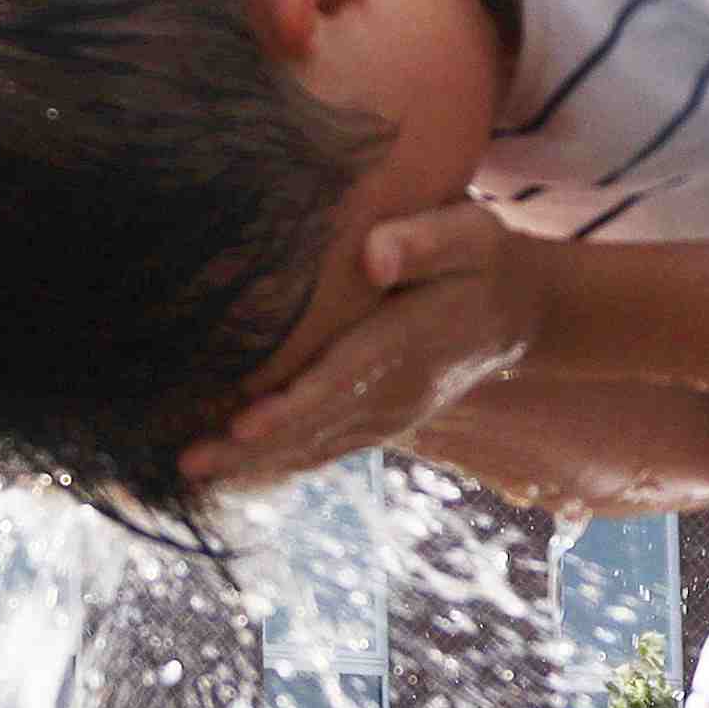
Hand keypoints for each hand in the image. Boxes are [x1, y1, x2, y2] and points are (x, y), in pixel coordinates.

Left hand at [181, 200, 543, 491]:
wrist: (521, 313)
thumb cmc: (482, 261)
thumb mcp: (467, 235)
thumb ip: (423, 241)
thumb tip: (375, 255)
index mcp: (405, 347)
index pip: (340, 382)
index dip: (291, 408)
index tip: (244, 425)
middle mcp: (391, 395)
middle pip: (313, 429)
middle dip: (249, 450)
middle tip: (187, 463)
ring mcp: (384, 417)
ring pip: (312, 447)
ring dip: (253, 464)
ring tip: (191, 471)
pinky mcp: (376, 424)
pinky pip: (323, 450)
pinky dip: (277, 461)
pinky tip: (232, 468)